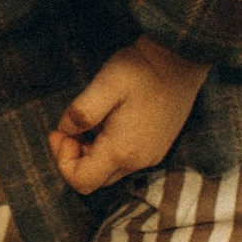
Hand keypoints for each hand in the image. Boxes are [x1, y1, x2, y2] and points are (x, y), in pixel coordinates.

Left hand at [50, 37, 208, 193]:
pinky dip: (108, 149)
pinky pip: (125, 161)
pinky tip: (109, 122)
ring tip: (90, 121)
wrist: (180, 59)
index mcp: (121, 151)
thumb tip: (65, 129)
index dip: (62, 160)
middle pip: (94, 179)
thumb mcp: (104, 85)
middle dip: (74, 157)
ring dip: (90, 153)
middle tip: (71, 127)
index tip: (60, 132)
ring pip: (109, 171)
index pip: (81, 182)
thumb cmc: (141, 70)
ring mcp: (151, 156)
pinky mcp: (157, 148)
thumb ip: (81, 112)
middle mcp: (138, 161)